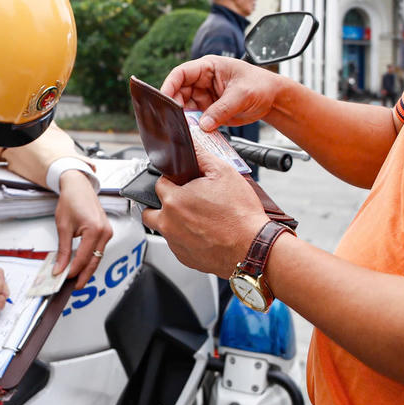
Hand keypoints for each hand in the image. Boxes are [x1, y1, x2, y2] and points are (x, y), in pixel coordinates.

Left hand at [54, 171, 113, 287]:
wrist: (78, 186)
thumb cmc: (72, 200)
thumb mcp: (63, 226)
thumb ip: (63, 250)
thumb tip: (60, 267)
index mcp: (95, 230)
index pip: (83, 258)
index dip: (72, 270)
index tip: (62, 278)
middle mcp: (105, 232)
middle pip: (94, 261)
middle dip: (83, 275)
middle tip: (73, 286)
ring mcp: (107, 232)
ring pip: (98, 257)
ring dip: (87, 268)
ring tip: (75, 278)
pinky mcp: (106, 232)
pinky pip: (99, 249)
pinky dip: (90, 258)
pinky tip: (82, 265)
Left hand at [142, 136, 269, 277]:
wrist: (252, 248)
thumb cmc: (240, 214)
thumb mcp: (224, 172)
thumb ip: (201, 156)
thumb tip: (191, 146)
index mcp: (174, 200)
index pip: (159, 183)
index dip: (173, 180)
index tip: (184, 183)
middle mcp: (169, 223)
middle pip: (151, 209)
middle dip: (163, 203)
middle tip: (184, 201)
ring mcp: (175, 243)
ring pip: (164, 228)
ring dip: (173, 221)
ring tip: (196, 217)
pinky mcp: (184, 258)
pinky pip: (177, 244)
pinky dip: (185, 238)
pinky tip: (204, 232)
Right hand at [161, 56, 282, 131]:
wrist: (273, 99)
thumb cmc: (260, 86)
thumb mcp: (242, 95)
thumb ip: (222, 110)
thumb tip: (203, 124)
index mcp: (209, 67)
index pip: (181, 73)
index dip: (169, 84)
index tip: (163, 98)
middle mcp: (203, 80)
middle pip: (179, 91)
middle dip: (175, 105)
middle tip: (173, 119)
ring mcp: (205, 96)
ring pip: (185, 106)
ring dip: (183, 117)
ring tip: (183, 127)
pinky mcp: (209, 110)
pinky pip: (194, 117)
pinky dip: (191, 125)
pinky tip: (192, 131)